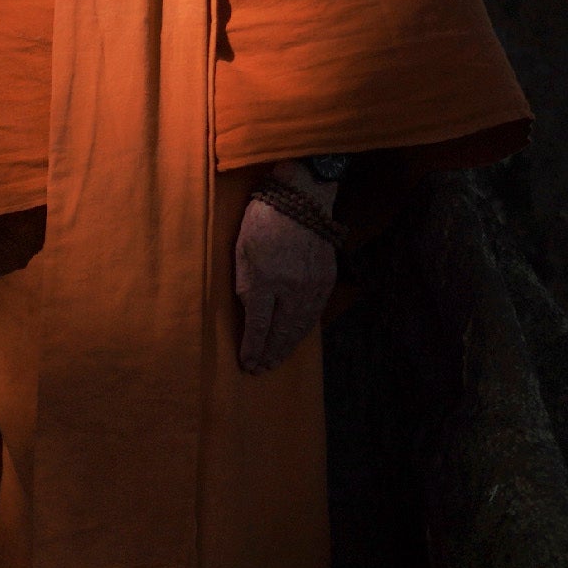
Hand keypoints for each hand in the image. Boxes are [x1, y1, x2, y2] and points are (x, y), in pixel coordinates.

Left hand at [233, 189, 335, 374]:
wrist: (300, 198)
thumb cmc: (262, 221)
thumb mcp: (241, 251)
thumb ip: (245, 286)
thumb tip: (250, 317)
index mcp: (266, 280)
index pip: (259, 326)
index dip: (253, 348)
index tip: (247, 363)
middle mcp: (292, 288)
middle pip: (281, 332)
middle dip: (270, 354)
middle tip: (260, 369)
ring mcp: (312, 285)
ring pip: (300, 327)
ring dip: (287, 347)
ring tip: (275, 360)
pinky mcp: (326, 280)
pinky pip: (314, 314)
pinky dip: (304, 330)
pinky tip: (295, 338)